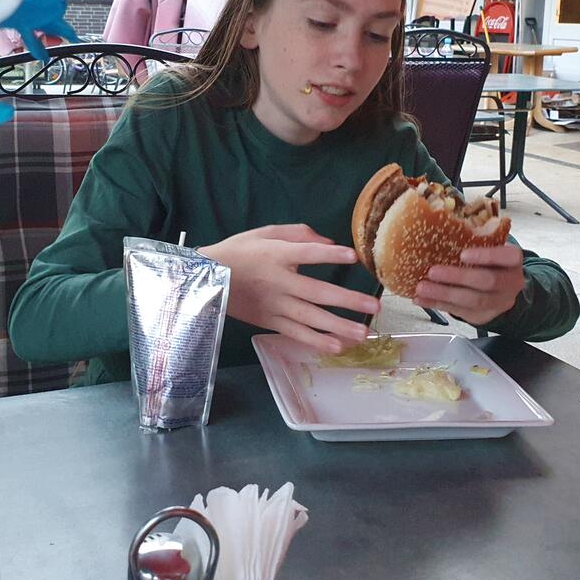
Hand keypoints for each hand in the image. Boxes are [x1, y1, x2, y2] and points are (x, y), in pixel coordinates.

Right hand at [198, 224, 380, 354]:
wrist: (205, 279)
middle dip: (346, 300)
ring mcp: (273, 305)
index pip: (305, 254)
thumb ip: (297, 233)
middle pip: (315, 292)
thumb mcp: (264, 233)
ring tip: (362, 334)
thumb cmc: (239, 251)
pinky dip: (315, 340)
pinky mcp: (268, 321)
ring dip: (337, 327)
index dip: (329, 255)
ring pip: (309, 318)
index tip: (353, 257)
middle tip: (374, 307)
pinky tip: (336, 347)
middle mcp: (277, 281)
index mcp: (275, 255)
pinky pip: (295, 333)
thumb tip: (330, 243)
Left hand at [412, 244, 524, 326]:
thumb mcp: (489, 249)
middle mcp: (510, 283)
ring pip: (472, 301)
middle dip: (458, 277)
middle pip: (487, 281)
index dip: (487, 256)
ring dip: (444, 294)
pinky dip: (437, 304)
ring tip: (422, 287)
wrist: (500, 291)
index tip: (463, 254)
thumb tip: (438, 227)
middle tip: (433, 271)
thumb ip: (475, 241)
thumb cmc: (489, 262)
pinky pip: (459, 311)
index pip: (508, 257)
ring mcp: (498, 302)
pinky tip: (421, 299)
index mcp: (512, 261)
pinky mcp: (482, 316)